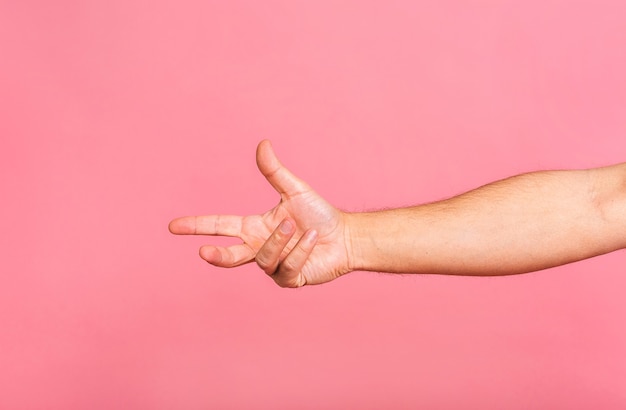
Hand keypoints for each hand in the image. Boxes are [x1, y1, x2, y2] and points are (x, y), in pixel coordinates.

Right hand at [168, 140, 352, 286]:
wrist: (344, 236)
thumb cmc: (319, 214)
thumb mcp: (294, 189)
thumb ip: (274, 171)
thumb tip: (263, 143)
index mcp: (254, 228)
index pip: (220, 227)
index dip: (197, 226)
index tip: (173, 226)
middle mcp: (259, 248)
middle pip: (229, 256)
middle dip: (216, 255)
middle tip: (204, 252)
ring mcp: (273, 266)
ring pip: (265, 257)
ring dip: (281, 240)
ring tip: (298, 227)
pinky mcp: (290, 279)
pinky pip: (287, 267)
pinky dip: (301, 250)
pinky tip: (312, 240)